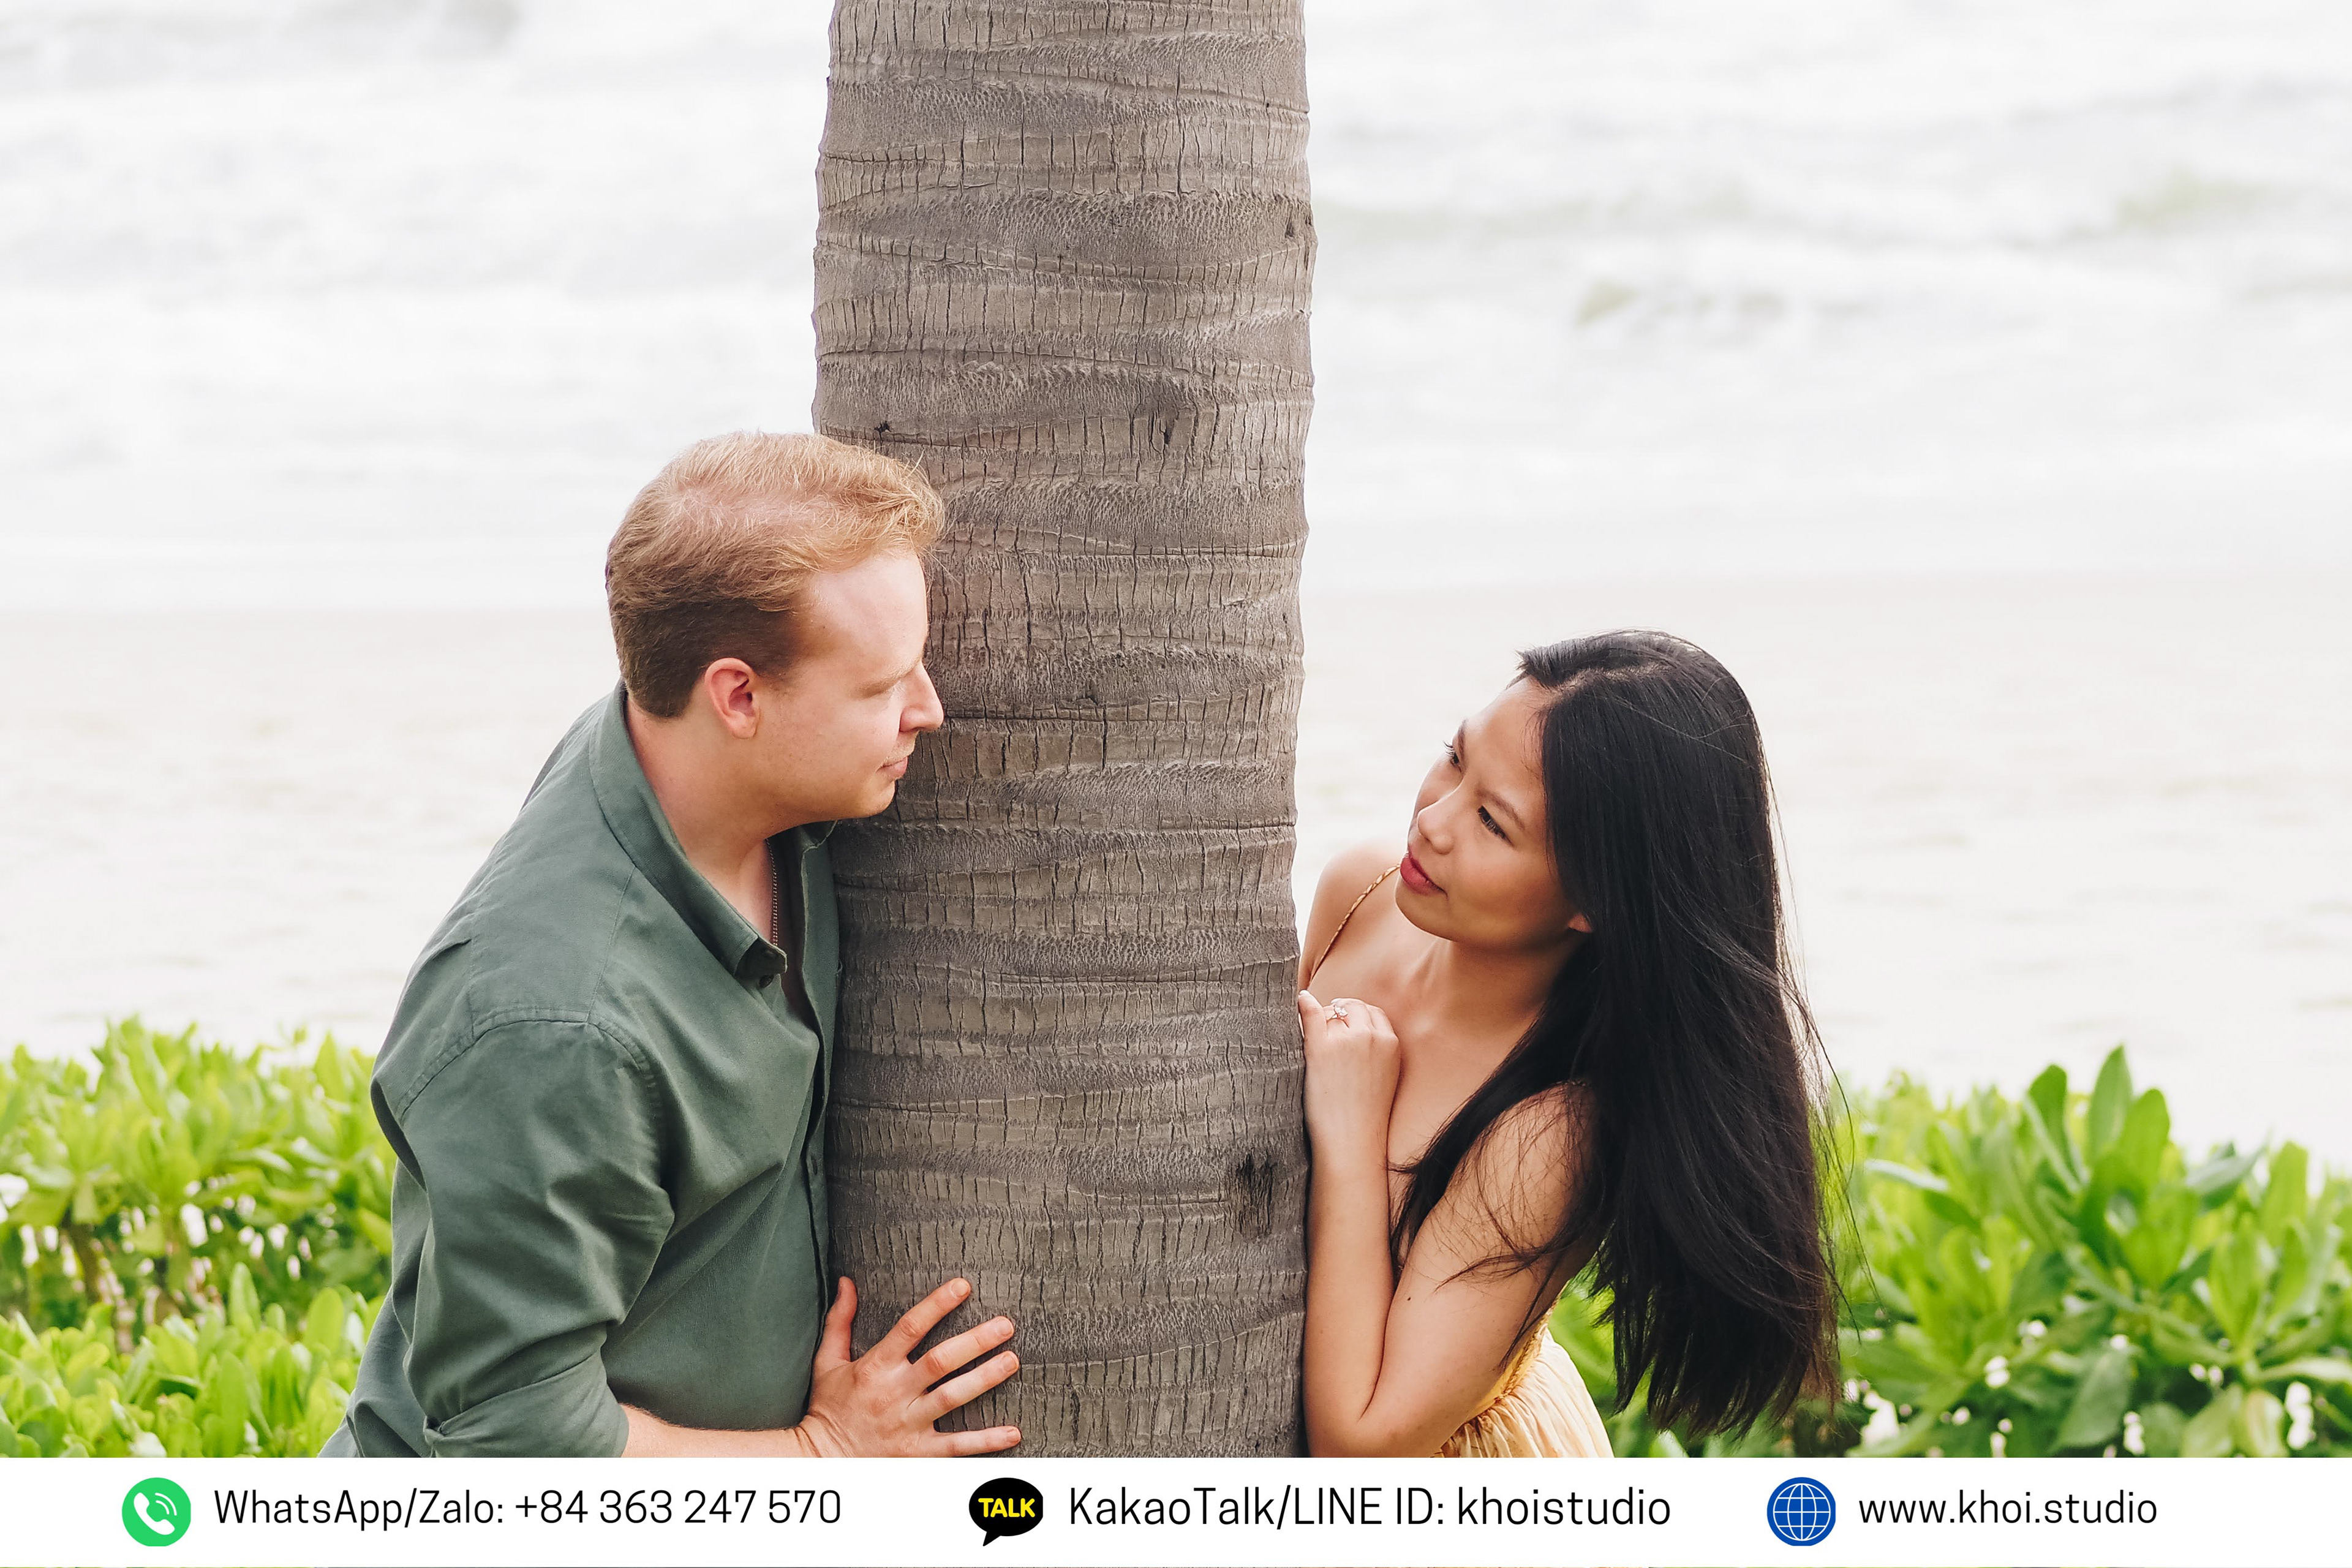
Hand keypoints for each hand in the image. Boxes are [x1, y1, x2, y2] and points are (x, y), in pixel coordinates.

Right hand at [794, 1276, 1021, 1455]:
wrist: (821, 1460)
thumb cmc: (828, 1407)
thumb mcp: (828, 1362)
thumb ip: (840, 1321)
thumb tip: (847, 1282)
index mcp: (876, 1366)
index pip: (910, 1328)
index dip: (937, 1305)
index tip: (964, 1286)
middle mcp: (895, 1393)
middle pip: (940, 1361)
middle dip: (975, 1341)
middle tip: (1006, 1325)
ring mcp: (908, 1424)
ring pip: (952, 1398)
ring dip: (985, 1379)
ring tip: (1012, 1361)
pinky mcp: (917, 1452)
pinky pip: (956, 1446)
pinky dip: (986, 1440)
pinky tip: (1013, 1432)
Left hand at [1297, 990, 1401, 1163]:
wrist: (1351, 1141)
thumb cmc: (1364, 1116)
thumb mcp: (1385, 1075)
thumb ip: (1377, 1049)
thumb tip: (1356, 1029)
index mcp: (1391, 1043)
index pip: (1372, 1013)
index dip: (1356, 1017)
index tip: (1344, 1026)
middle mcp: (1370, 1036)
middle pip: (1352, 1008)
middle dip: (1339, 1013)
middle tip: (1325, 1030)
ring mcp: (1345, 1040)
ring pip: (1331, 1013)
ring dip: (1321, 1019)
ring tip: (1312, 1037)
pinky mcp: (1320, 1048)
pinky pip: (1311, 1014)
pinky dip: (1304, 1004)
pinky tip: (1300, 1001)